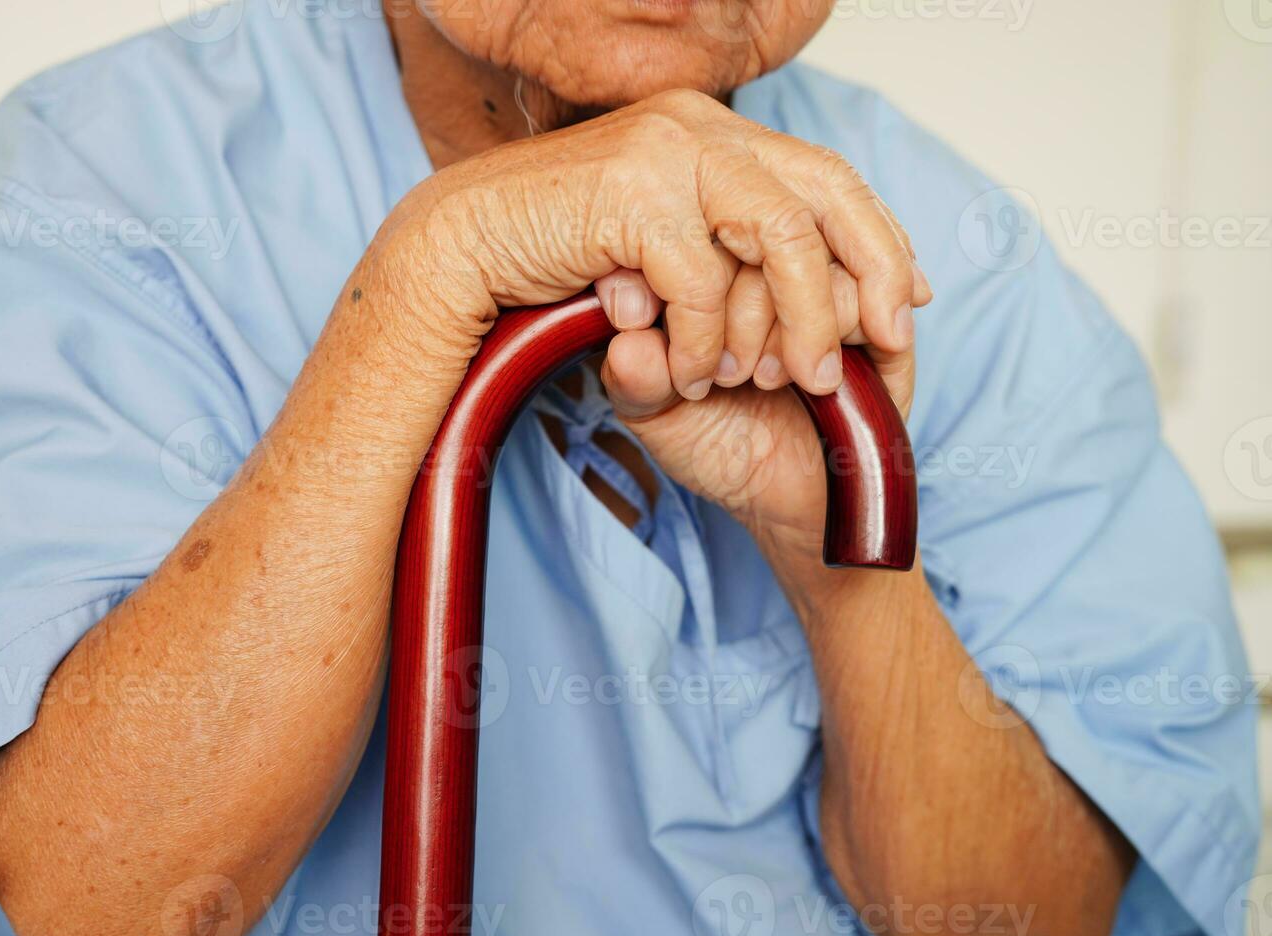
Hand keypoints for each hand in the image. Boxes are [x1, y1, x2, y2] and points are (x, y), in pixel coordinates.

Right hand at [386, 88, 927, 396]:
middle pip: (826, 190)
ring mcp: (666, 152)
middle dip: (868, 272)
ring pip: (780, 233)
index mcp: (710, 133)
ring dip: (798, 317)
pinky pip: (702, 281)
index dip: (877, 236)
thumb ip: (717, 253)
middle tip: (884, 342)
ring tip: (794, 378)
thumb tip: (792, 285)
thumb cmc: (552, 255)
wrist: (457, 246)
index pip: (823, 175)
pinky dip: (708, 341)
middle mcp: (699, 128)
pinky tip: (696, 376)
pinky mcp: (631, 194)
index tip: (907, 297)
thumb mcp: (654, 250)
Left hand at [592, 256, 918, 565]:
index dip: (693, 291)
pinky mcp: (881, 308)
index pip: (699, 226)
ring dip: (789, 322)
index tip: (688, 368)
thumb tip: (630, 342)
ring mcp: (828, 273)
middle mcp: (766, 253)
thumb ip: (635, 380)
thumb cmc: (714, 443)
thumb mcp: (657, 414)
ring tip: (768, 379)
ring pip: (816, 250)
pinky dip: (832, 328)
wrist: (785, 498)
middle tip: (731, 376)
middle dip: (744, 313)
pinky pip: (862, 285)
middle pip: (764, 228)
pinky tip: (813, 378)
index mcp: (703, 262)